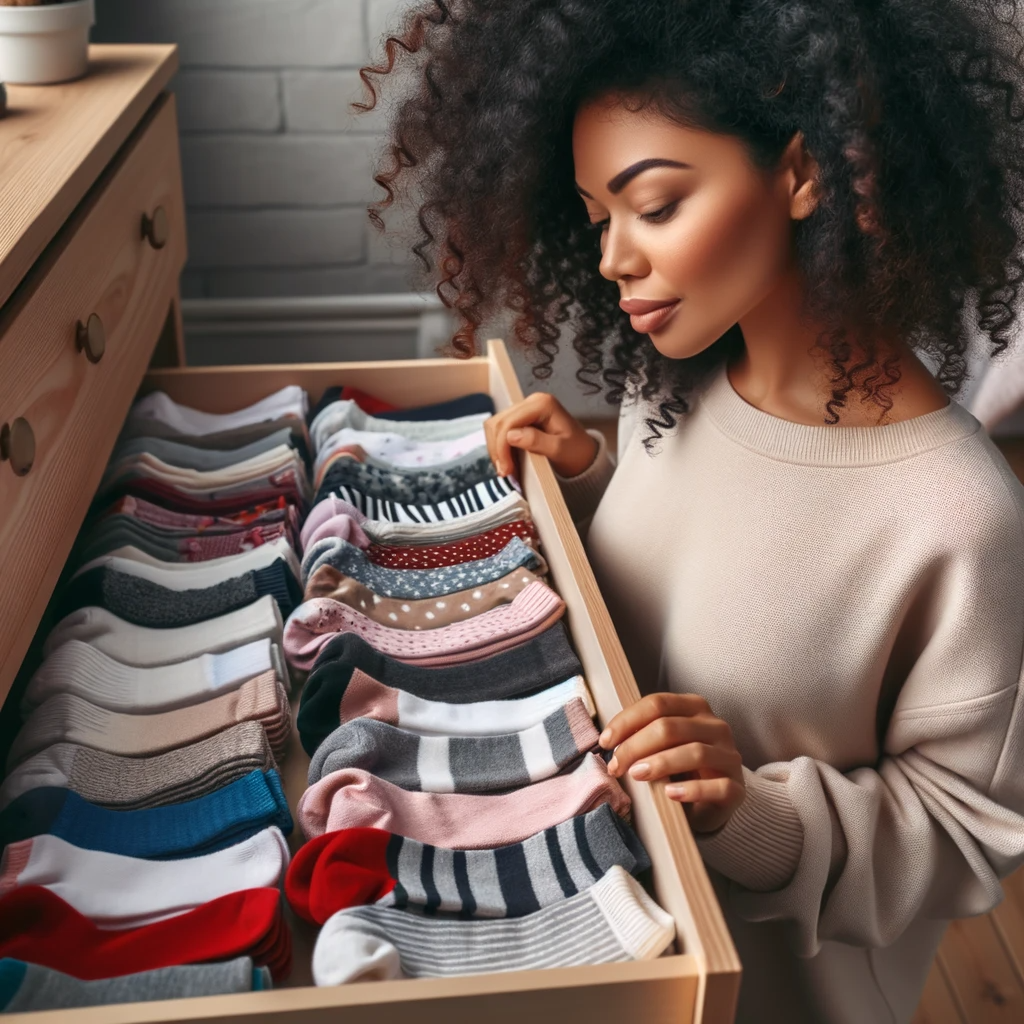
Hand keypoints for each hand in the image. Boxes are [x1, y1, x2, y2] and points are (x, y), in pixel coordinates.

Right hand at [484, 393, 598, 478]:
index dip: (502, 446)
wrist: (584, 455)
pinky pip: (501, 432)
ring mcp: (524, 410)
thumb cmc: (576, 452)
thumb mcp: (560, 450)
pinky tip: (508, 462)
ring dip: (496, 449)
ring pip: (495, 427)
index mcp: (542, 404)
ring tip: (506, 469)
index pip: (510, 422)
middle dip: (497, 449)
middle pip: (498, 422)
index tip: (506, 469)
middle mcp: (530, 402)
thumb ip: (537, 441)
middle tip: (505, 472)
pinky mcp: (520, 420)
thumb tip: (511, 436)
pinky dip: (500, 448)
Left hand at [600, 693, 745, 832]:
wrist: (710, 804)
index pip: (658, 703)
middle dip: (636, 745)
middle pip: (671, 727)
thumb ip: (642, 736)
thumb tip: (608, 741)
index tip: (605, 741)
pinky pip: (716, 787)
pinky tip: (669, 794)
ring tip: (636, 775)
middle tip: (616, 765)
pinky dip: (690, 790)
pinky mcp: (736, 788)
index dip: (628, 720)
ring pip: (695, 752)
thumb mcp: (661, 746)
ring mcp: (729, 757)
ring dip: (659, 763)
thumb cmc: (679, 769)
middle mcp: (716, 727)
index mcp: (695, 708)